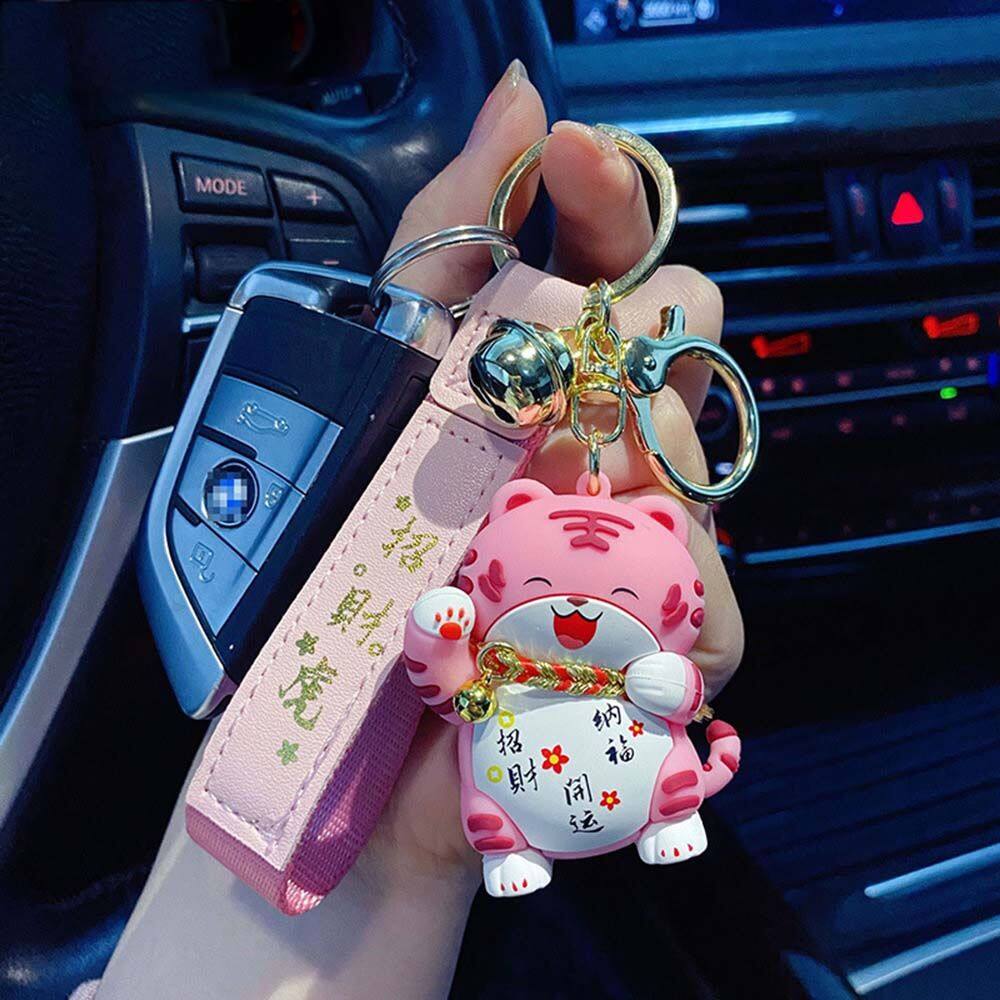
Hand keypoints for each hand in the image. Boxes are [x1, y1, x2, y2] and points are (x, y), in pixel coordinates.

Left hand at [362, 59, 743, 898]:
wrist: (339, 728)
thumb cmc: (353, 551)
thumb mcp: (380, 370)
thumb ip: (446, 232)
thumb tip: (523, 92)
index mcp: (551, 383)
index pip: (621, 263)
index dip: (611, 198)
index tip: (571, 155)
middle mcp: (610, 446)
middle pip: (688, 340)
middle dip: (630, 338)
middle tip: (540, 393)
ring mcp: (649, 543)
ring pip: (708, 469)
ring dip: (628, 481)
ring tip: (527, 539)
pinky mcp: (671, 648)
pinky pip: (720, 612)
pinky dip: (654, 614)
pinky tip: (563, 636)